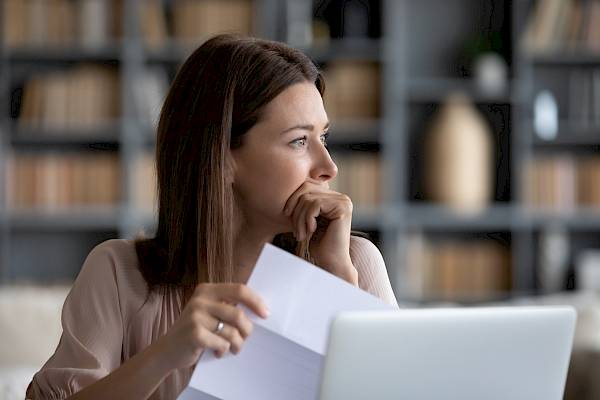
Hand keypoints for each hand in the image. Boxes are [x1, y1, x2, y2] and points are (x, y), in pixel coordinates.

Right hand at [155, 283, 269, 369]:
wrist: (166, 350)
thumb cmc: (195, 331)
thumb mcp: (208, 312)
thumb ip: (227, 307)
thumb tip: (259, 310)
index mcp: (206, 290)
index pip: (239, 290)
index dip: (255, 301)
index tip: (266, 314)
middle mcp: (200, 300)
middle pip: (238, 313)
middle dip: (247, 329)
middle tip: (246, 338)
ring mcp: (196, 316)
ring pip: (232, 331)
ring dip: (237, 343)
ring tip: (233, 348)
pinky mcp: (194, 333)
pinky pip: (222, 343)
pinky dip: (224, 350)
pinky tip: (218, 352)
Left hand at [283, 179, 356, 282]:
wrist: (332, 263)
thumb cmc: (319, 245)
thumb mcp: (308, 220)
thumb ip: (304, 204)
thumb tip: (289, 187)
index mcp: (333, 197)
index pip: (307, 186)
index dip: (293, 199)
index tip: (286, 215)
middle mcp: (341, 197)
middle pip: (307, 189)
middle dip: (295, 209)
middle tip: (294, 229)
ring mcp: (343, 201)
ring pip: (309, 198)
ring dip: (300, 218)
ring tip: (301, 234)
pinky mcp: (343, 207)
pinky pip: (315, 205)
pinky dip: (307, 219)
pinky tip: (310, 231)